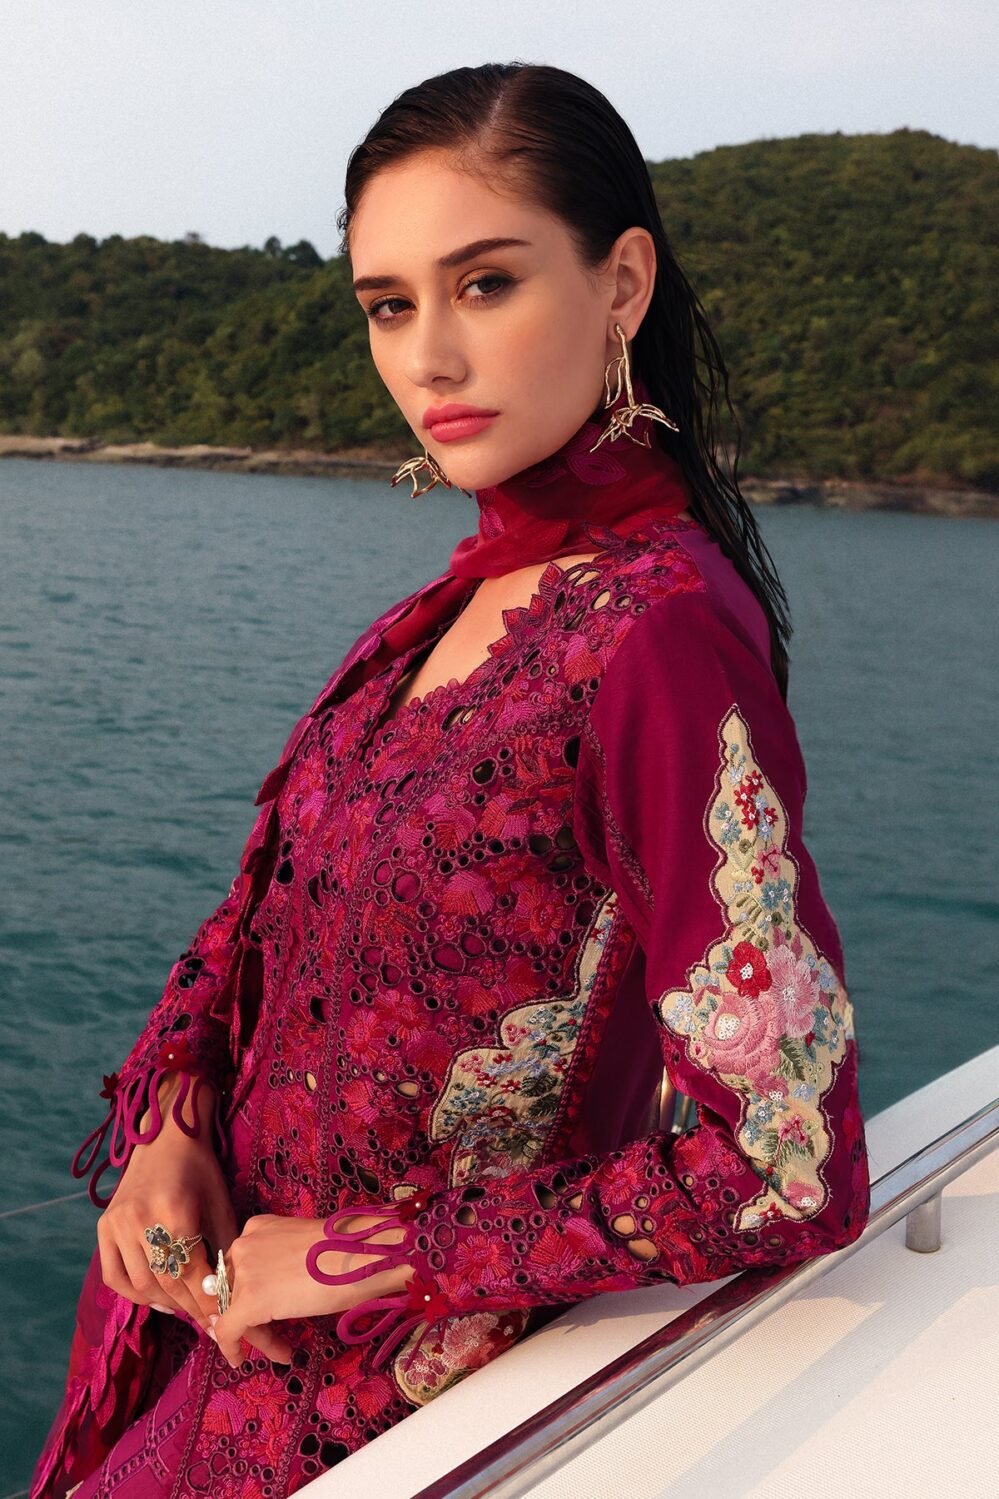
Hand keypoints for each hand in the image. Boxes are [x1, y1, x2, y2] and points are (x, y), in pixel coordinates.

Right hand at [95, 1071, 235, 1340]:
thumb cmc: (201, 1169)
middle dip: (189, 1307)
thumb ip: (223, 1249)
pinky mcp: (103, 1226)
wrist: (165, 1136)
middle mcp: (140, 1219)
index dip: (206, 1303)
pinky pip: (113, 1276)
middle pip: (165, 1283)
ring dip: (164, 1303)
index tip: (222, 1322)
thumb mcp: (221, 1204)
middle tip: (207, 1321)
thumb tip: (231, 1293)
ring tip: (186, 1308)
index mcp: (175, 1211)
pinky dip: (133, 1294)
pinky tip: (156, 1298)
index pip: (190, 1274)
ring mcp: (117, 1223)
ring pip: (139, 1284)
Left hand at [212, 1212, 411, 1369]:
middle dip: (253, 1316)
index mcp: (258, 1228)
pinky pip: (228, 1330)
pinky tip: (240, 1360)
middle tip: (275, 1334)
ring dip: (258, 1334)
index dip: (248, 1293)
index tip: (263, 1313)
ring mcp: (245, 1272)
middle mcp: (245, 1245)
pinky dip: (231, 1348)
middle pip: (236, 1290)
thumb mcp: (304, 1249)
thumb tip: (282, 1287)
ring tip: (282, 1350)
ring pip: (236, 1312)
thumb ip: (283, 1263)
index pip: (242, 1267)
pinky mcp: (249, 1301)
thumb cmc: (345, 1250)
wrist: (359, 1255)